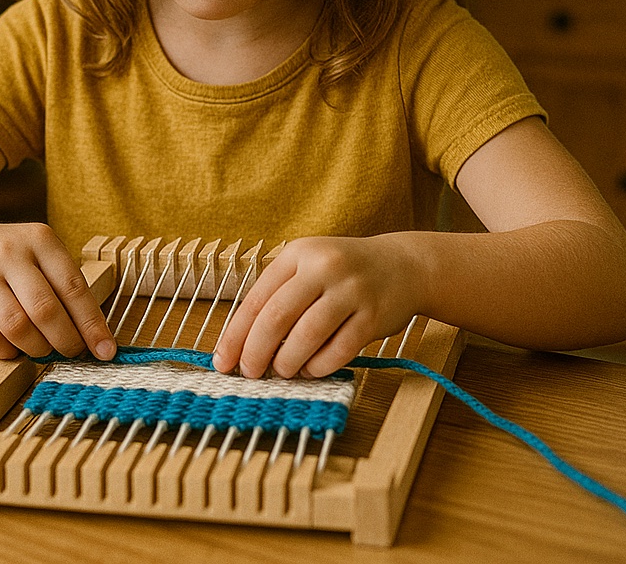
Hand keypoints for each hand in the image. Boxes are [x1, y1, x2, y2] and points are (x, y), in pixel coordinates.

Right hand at [0, 217, 115, 360]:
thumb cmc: (5, 256)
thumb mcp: (37, 253)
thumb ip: (62, 285)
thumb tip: (92, 333)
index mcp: (40, 239)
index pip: (74, 287)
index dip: (92, 324)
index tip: (105, 349)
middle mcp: (11, 253)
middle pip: (46, 310)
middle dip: (66, 340)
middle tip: (72, 352)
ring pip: (17, 326)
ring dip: (36, 348)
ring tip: (43, 349)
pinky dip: (7, 351)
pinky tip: (15, 348)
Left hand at [211, 234, 419, 378]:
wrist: (402, 265)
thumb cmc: (344, 273)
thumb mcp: (308, 267)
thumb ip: (279, 297)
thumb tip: (241, 344)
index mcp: (298, 254)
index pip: (257, 298)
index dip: (236, 334)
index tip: (223, 361)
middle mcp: (323, 267)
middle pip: (277, 317)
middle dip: (256, 352)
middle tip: (250, 372)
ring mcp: (350, 290)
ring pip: (307, 336)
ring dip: (288, 362)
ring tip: (283, 370)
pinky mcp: (373, 316)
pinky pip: (338, 350)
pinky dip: (319, 366)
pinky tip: (311, 369)